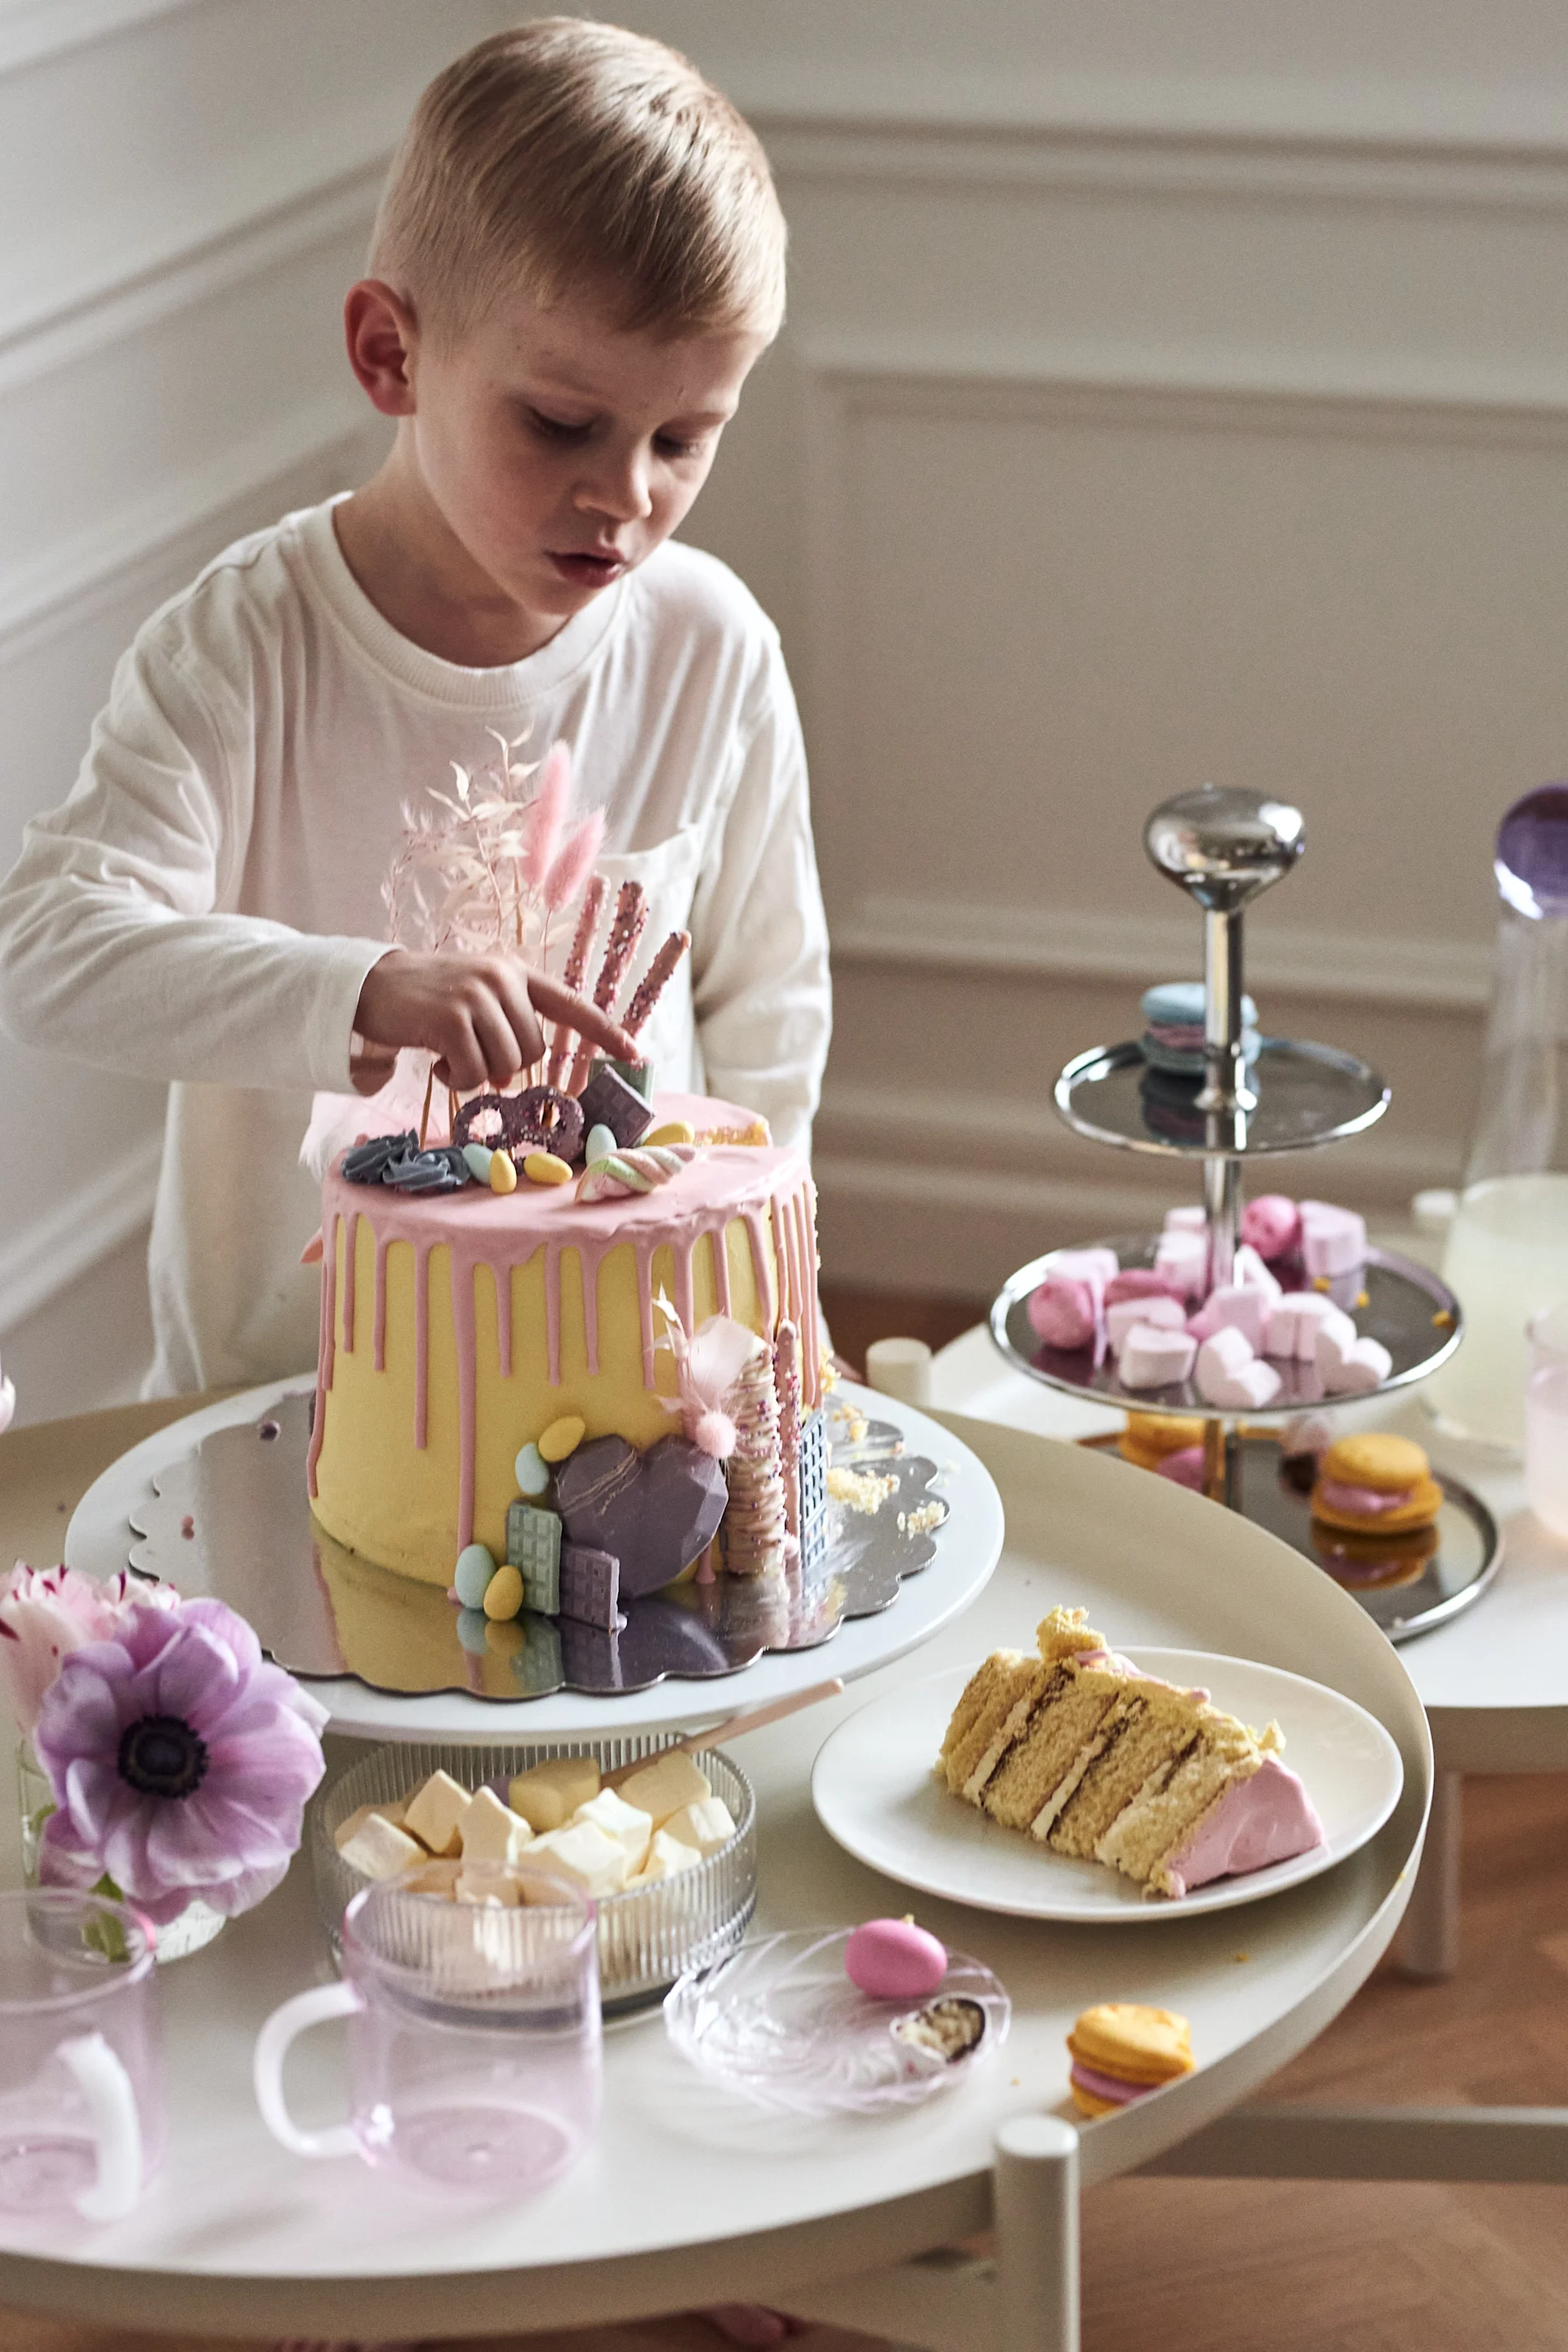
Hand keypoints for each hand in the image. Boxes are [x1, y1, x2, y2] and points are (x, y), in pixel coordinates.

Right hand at [352, 950, 638, 1094]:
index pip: (571, 1004)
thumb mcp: (475, 997)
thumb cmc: (427, 999)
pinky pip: (474, 1074)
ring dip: (477, 1075)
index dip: (604, 1031)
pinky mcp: (450, 1019)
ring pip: (506, 1066)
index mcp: (515, 973)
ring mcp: (476, 996)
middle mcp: (501, 978)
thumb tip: (520, 1072)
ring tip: (450, 1053)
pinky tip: (437, 1060)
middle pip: (532, 1051)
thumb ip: (507, 1022)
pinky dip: (456, 1080)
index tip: (634, 1052)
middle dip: (504, 1065)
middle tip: (469, 1053)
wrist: (372, 986)